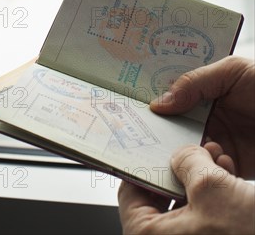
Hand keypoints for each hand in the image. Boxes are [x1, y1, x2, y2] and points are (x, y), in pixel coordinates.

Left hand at [118, 144, 254, 234]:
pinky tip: (227, 172)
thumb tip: (181, 155)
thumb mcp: (210, 186)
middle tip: (188, 148)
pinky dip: (213, 192)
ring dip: (200, 174)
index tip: (153, 146)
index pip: (129, 193)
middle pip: (159, 195)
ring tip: (215, 156)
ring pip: (184, 201)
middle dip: (179, 166)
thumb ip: (186, 161)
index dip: (144, 164)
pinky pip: (203, 213)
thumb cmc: (245, 233)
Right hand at [150, 56, 254, 178]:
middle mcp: (206, 113)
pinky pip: (204, 166)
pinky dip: (200, 166)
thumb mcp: (232, 71)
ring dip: (178, 147)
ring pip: (183, 145)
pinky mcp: (228, 160)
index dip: (154, 95)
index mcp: (205, 88)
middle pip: (172, 120)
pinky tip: (207, 157)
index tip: (134, 100)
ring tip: (180, 144)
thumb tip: (159, 102)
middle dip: (159, 125)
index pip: (172, 91)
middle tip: (140, 128)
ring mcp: (216, 137)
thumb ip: (194, 82)